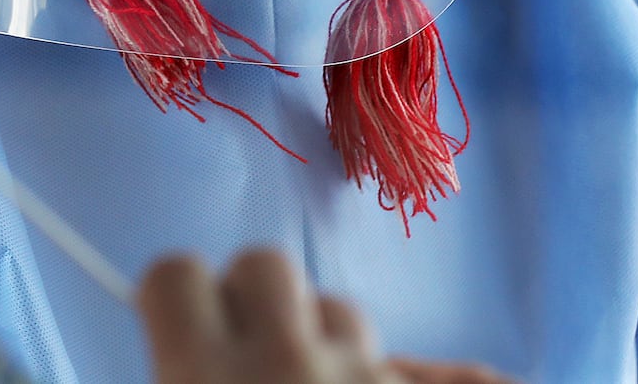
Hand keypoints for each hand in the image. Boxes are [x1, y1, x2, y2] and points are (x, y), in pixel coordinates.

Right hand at [139, 251, 516, 383]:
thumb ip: (181, 372)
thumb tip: (181, 345)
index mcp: (205, 376)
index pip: (174, 272)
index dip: (179, 300)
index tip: (186, 328)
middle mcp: (290, 365)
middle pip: (266, 264)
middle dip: (260, 304)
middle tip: (257, 362)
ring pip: (347, 316)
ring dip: (334, 349)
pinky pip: (462, 374)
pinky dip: (440, 382)